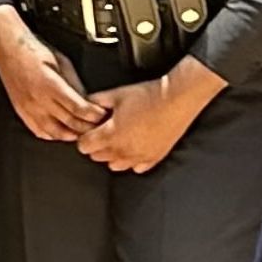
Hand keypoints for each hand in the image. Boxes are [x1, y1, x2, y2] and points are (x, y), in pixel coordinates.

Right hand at [0, 9, 105, 141]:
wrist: (8, 49)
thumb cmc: (33, 50)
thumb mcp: (61, 61)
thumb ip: (74, 83)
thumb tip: (87, 100)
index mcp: (50, 85)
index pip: (78, 108)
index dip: (94, 115)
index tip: (103, 115)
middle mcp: (38, 100)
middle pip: (70, 123)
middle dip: (88, 127)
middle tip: (99, 126)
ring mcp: (28, 109)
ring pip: (55, 133)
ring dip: (72, 134)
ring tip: (83, 131)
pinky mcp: (21, 112)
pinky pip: (40, 132)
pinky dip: (54, 135)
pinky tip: (63, 131)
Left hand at [76, 59, 225, 171]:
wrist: (177, 99)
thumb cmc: (147, 95)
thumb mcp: (116, 94)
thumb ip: (96, 101)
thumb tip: (84, 104)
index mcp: (111, 135)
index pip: (84, 146)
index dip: (84, 136)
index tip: (90, 128)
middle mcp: (123, 151)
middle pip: (97, 157)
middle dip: (96, 144)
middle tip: (103, 130)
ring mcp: (139, 157)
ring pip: (115, 165)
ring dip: (112, 154)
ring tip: (119, 137)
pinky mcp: (154, 158)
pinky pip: (136, 167)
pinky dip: (132, 159)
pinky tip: (135, 144)